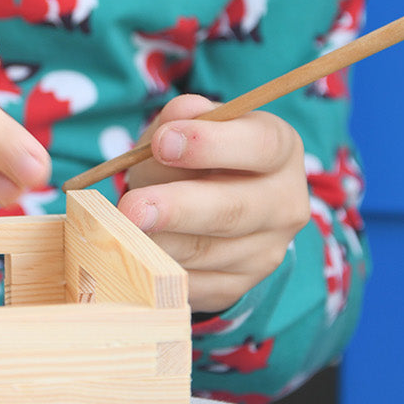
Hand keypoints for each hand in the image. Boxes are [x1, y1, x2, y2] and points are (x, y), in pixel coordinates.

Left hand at [115, 94, 309, 312]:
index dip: (209, 144)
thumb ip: (182, 117)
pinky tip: (133, 253)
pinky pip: (191, 283)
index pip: (260, 146)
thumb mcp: (189, 126)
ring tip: (120, 228)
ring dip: (157, 241)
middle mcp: (284, 204)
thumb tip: (179, 118)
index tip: (162, 143)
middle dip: (178, 209)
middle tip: (132, 207)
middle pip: (234, 211)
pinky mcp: (237, 286)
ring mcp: (265, 252)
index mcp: (281, 149)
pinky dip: (156, 269)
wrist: (211, 206)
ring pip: (205, 252)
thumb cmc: (196, 155)